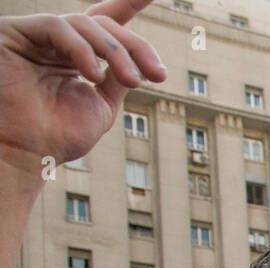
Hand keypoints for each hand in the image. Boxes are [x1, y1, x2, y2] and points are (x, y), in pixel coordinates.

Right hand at [0, 1, 165, 172]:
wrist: (25, 152)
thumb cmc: (58, 135)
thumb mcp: (101, 104)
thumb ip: (118, 77)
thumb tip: (135, 58)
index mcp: (75, 57)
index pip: (103, 23)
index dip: (126, 5)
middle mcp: (55, 43)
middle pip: (102, 25)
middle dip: (134, 46)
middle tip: (156, 74)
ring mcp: (34, 36)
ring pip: (84, 23)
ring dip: (115, 50)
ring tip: (131, 80)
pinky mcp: (14, 32)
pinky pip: (56, 26)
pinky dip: (81, 48)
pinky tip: (93, 74)